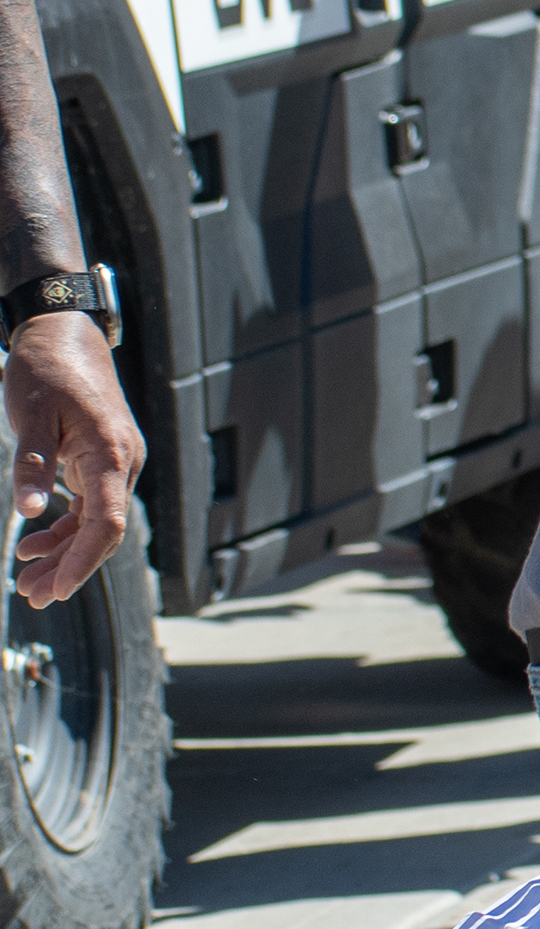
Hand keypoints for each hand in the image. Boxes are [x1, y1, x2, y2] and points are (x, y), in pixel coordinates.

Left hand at [5, 311, 137, 604]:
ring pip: (96, 522)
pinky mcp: (102, 459)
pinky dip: (66, 528)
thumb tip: (30, 512)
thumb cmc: (48, 369)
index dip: (83, 562)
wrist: (64, 333)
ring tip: (27, 577)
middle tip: (30, 595)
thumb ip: (32, 464)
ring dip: (65, 552)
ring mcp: (116, 462)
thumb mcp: (29, 415)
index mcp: (112, 454)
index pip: (107, 524)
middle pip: (103, 531)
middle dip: (68, 567)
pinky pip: (91, 505)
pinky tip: (36, 542)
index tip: (55, 590)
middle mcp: (123, 463)